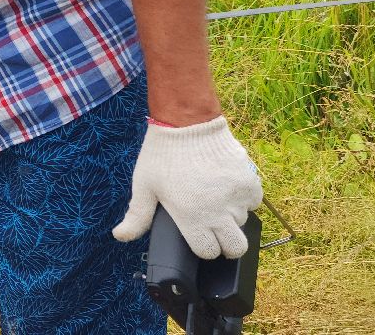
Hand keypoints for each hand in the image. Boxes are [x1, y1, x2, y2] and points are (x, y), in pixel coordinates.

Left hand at [113, 115, 262, 258]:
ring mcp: (237, 197)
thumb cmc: (163, 155)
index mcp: (192, 217)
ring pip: (243, 222)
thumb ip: (137, 216)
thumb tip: (120, 236)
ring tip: (214, 199)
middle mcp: (218, 212)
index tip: (198, 237)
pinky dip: (244, 199)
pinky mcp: (250, 182)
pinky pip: (254, 201)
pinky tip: (227, 188)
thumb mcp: (144, 186)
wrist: (188, 122)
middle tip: (216, 231)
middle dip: (226, 245)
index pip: (207, 252)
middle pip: (235, 248)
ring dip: (232, 217)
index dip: (202, 247)